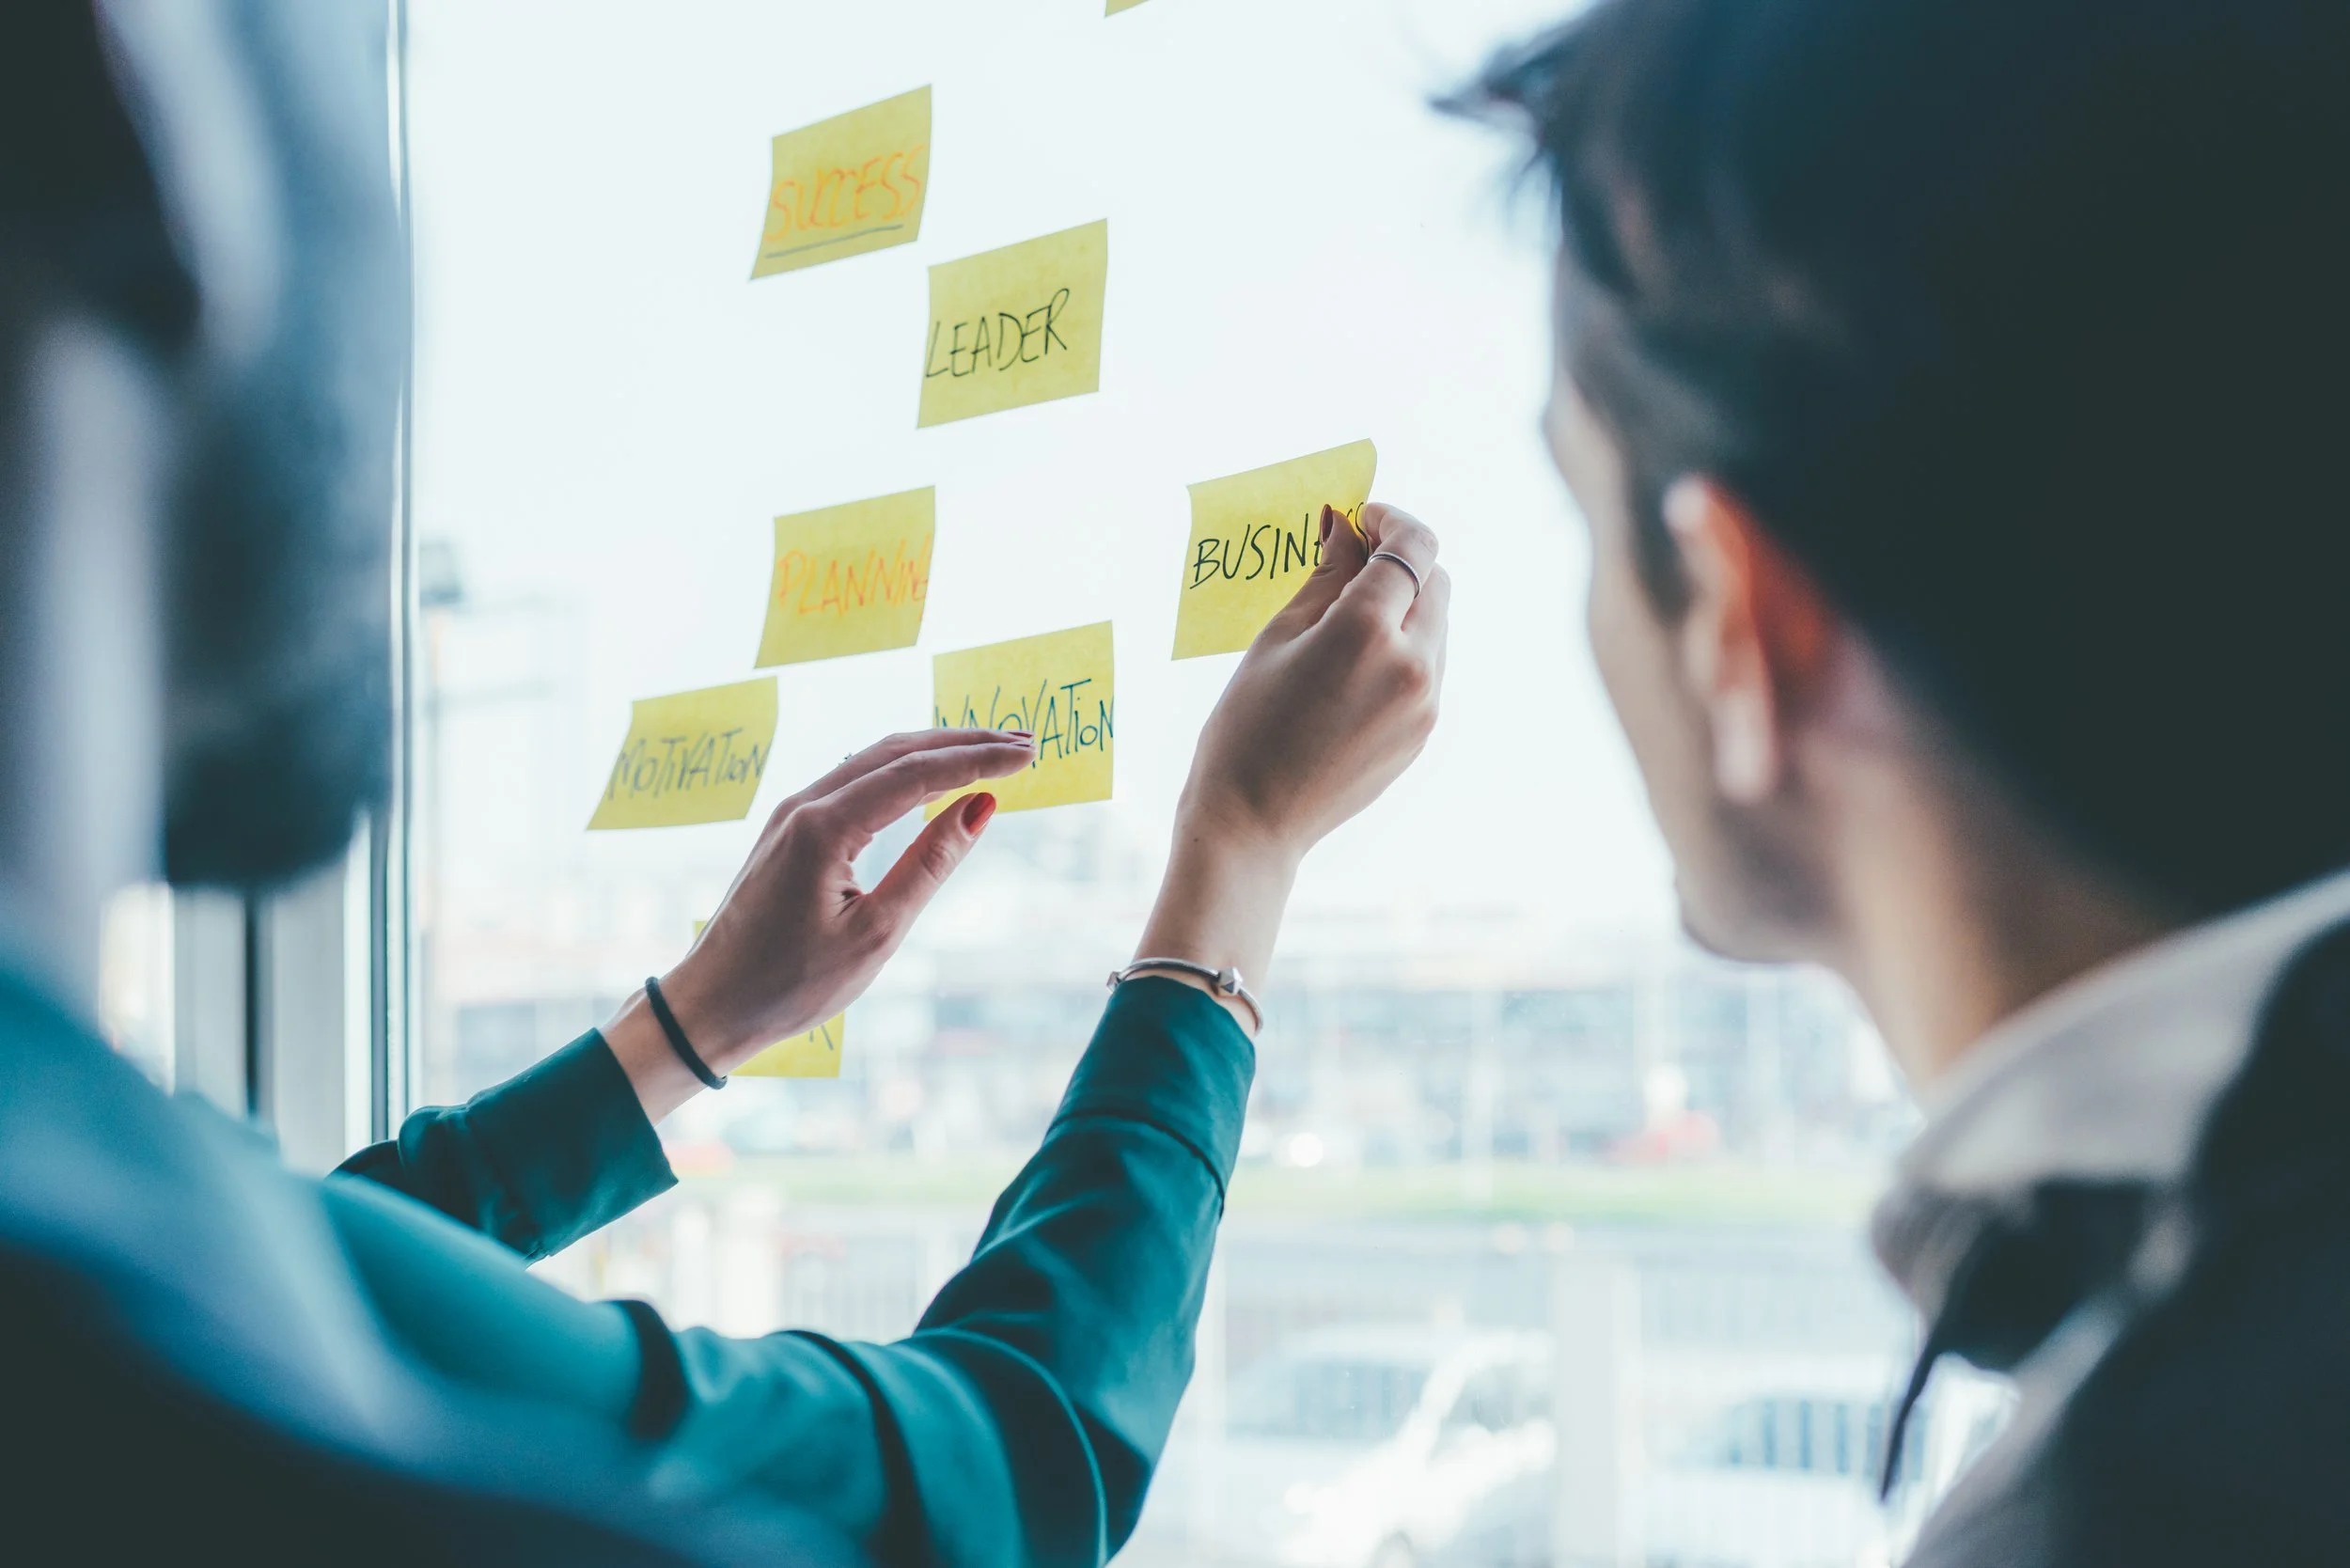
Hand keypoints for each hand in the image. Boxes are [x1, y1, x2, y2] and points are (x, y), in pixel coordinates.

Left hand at [604, 728, 1035, 1119]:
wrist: (709, 1007)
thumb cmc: (790, 984)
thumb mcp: (876, 933)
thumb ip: (930, 863)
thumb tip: (980, 806)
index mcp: (824, 827)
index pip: (917, 773)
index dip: (977, 758)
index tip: (1029, 753)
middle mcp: (805, 805)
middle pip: (896, 752)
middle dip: (963, 742)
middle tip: (1024, 741)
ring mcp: (792, 815)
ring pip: (874, 761)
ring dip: (934, 751)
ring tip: (990, 750)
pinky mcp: (789, 831)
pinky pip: (855, 782)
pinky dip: (902, 771)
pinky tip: (930, 777)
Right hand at [1136, 503, 1448, 1027]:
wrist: (1253, 823)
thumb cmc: (1245, 726)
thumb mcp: (1277, 637)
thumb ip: (1325, 575)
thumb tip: (1346, 523)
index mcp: (1367, 632)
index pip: (1412, 546)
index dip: (1389, 519)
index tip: (1359, 519)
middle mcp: (1413, 664)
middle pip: (1435, 580)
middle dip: (1400, 561)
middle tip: (1349, 560)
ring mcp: (1426, 703)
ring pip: (1437, 624)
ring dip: (1404, 604)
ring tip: (1344, 616)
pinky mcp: (1424, 731)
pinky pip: (1428, 666)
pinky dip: (1403, 646)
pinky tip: (1352, 663)